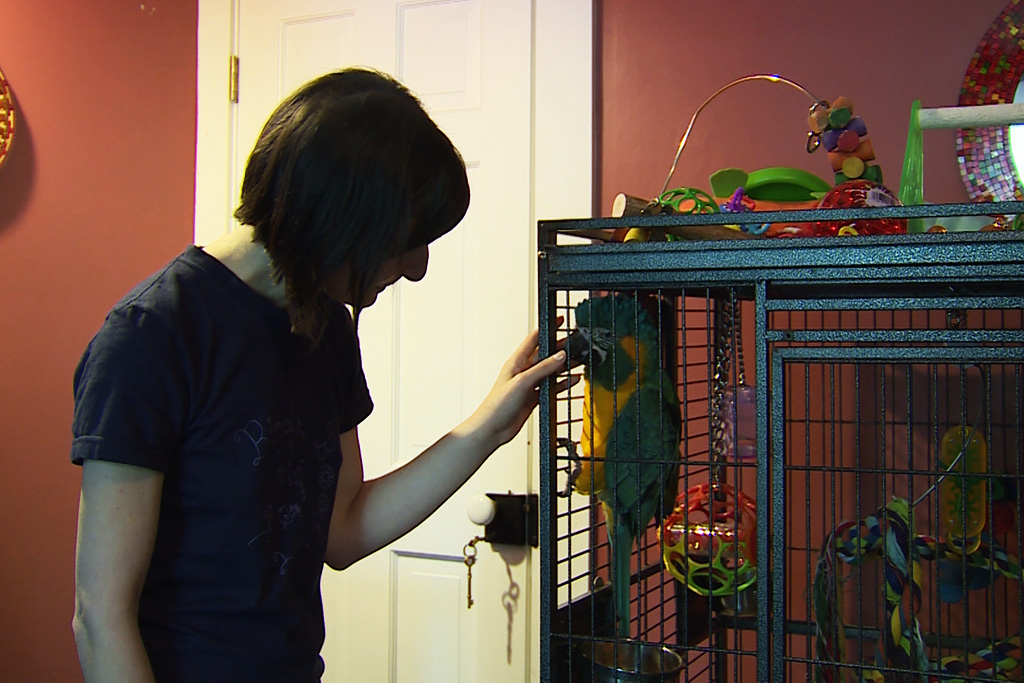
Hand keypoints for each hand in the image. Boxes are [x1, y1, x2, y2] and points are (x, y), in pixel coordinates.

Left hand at [468, 327, 576, 448]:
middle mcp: (523, 371)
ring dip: (563, 367)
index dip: (547, 328)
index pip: (534, 339)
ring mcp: (529, 384)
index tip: (559, 320)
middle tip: (575, 342)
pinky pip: (551, 387)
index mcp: (516, 362)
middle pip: (545, 355)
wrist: (493, 428)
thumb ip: (542, 368)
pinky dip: (562, 384)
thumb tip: (560, 356)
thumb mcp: (522, 382)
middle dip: (560, 348)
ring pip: (550, 371)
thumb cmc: (498, 405)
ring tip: (579, 360)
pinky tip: (572, 380)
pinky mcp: (533, 397)